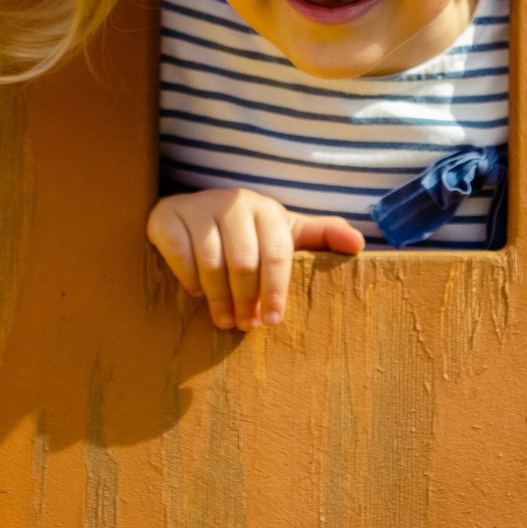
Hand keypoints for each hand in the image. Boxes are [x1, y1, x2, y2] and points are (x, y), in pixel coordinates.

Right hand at [147, 188, 365, 329]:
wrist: (192, 209)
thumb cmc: (247, 231)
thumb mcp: (284, 232)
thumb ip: (321, 236)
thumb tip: (359, 245)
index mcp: (266, 209)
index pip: (276, 253)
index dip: (275, 290)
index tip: (272, 321)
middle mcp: (233, 202)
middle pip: (242, 262)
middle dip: (245, 300)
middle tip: (245, 325)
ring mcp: (198, 206)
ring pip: (211, 262)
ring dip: (218, 298)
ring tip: (224, 320)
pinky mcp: (167, 216)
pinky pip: (179, 254)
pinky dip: (189, 279)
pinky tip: (197, 293)